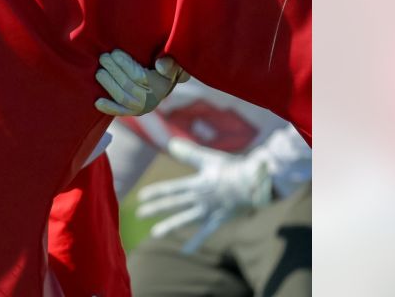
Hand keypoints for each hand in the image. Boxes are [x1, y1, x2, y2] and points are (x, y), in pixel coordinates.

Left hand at [94, 50, 188, 116]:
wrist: (161, 83)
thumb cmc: (164, 68)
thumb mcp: (172, 62)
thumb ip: (170, 62)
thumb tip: (160, 66)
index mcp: (160, 86)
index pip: (139, 76)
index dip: (125, 64)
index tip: (115, 53)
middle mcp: (151, 100)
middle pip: (127, 85)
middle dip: (113, 69)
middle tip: (104, 57)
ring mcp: (141, 108)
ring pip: (121, 96)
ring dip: (108, 83)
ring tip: (100, 71)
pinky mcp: (131, 112)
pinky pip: (119, 111)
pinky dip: (108, 107)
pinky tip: (97, 102)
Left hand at [136, 138, 273, 252]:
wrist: (256, 185)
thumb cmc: (233, 169)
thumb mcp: (210, 159)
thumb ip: (190, 153)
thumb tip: (171, 143)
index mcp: (197, 184)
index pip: (172, 188)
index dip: (156, 192)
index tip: (141, 196)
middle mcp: (199, 199)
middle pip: (174, 204)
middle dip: (156, 209)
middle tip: (138, 214)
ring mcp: (208, 211)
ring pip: (185, 220)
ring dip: (170, 226)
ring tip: (154, 234)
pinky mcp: (217, 220)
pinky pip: (205, 233)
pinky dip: (195, 242)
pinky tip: (185, 252)